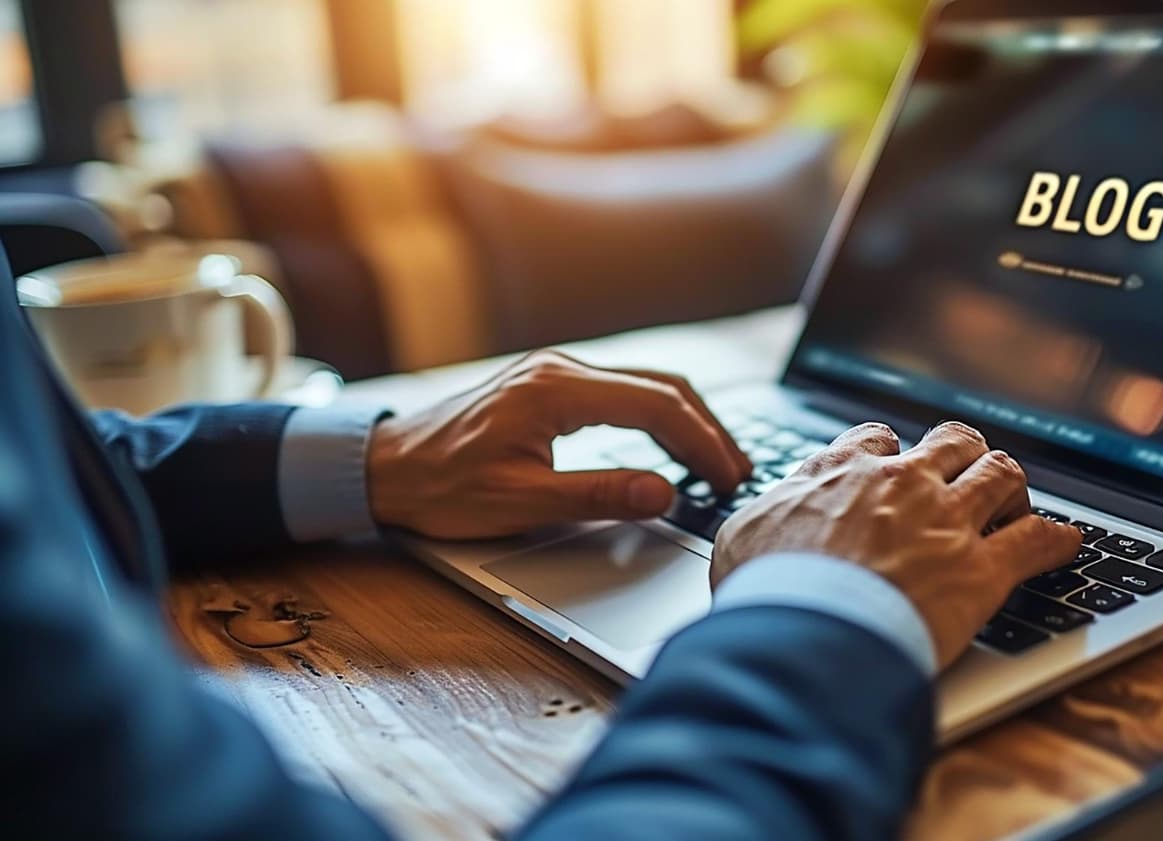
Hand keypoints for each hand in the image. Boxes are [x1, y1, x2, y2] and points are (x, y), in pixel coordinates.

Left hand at [368, 350, 752, 539]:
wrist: (383, 467)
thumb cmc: (440, 487)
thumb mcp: (521, 501)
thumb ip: (598, 494)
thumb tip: (664, 492)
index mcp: (556, 390)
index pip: (656, 406)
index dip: (702, 443)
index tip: (728, 478)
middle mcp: (560, 369)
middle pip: (661, 388)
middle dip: (707, 430)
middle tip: (738, 473)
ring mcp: (555, 373)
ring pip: (645, 386)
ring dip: (687, 422)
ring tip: (717, 463)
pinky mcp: (550, 387)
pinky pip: (622, 392)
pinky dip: (658, 418)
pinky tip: (671, 446)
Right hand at [712, 422, 1081, 668]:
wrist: (808, 630)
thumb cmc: (768, 590)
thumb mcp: (742, 537)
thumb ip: (766, 516)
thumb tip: (763, 521)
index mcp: (843, 472)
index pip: (878, 438)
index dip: (892, 450)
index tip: (894, 463)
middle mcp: (902, 483)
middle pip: (952, 442)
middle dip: (963, 454)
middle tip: (965, 475)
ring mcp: (947, 521)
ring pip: (1001, 474)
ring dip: (1010, 486)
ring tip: (1013, 503)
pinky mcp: (983, 570)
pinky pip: (1038, 541)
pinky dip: (1058, 541)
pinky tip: (1066, 544)